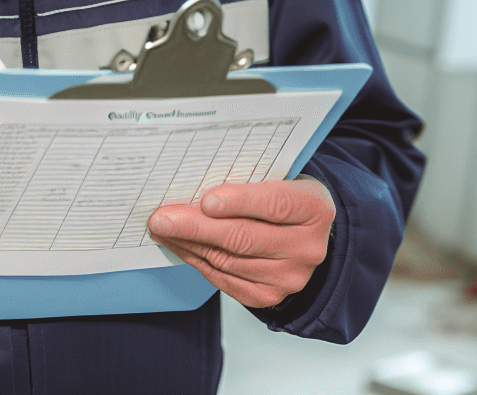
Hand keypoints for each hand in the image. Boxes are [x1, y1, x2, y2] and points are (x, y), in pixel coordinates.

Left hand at [146, 178, 334, 308]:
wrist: (306, 237)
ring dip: (189, 244)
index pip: (275, 204)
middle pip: (244, 238)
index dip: (239, 202)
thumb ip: (248, 184)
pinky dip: (197, 261)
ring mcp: (288, 277)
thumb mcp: (281, 181)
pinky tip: (181, 246)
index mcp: (314, 209)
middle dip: (196, 227)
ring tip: (164, 230)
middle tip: (162, 218)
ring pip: (227, 261)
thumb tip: (195, 192)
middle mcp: (306, 247)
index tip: (204, 200)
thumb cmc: (286, 201)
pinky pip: (223, 279)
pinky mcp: (267, 295)